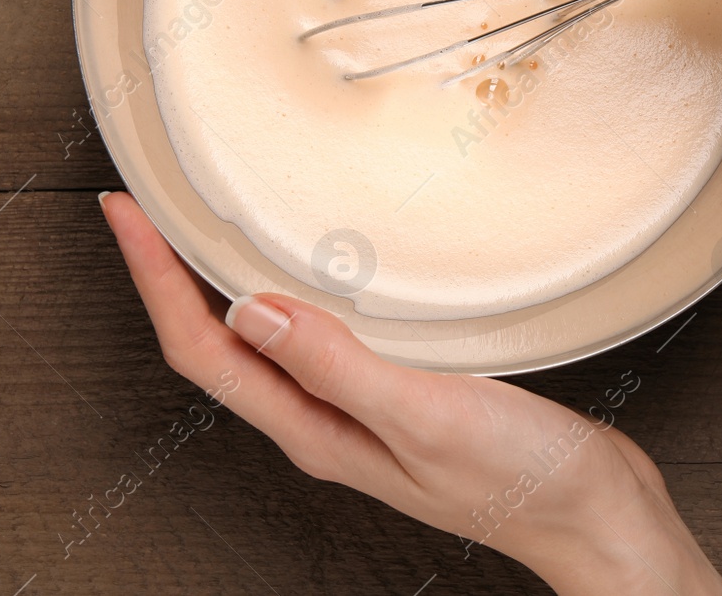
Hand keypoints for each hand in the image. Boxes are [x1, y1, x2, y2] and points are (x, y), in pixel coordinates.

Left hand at [100, 191, 721, 595]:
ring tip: (195, 230)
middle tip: (143, 210)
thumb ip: (336, 365)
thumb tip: (249, 311)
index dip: (155, 279)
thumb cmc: (522, 479)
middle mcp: (323, 423)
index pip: (206, 350)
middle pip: (217, 347)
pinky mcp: (396, 393)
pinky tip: (304, 270)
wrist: (595, 511)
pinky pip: (317, 338)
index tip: (126, 215)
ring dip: (218, 284)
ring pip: (261, 342)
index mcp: (315, 430)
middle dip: (169, 278)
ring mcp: (357, 411)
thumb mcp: (424, 414)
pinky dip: (289, 293)